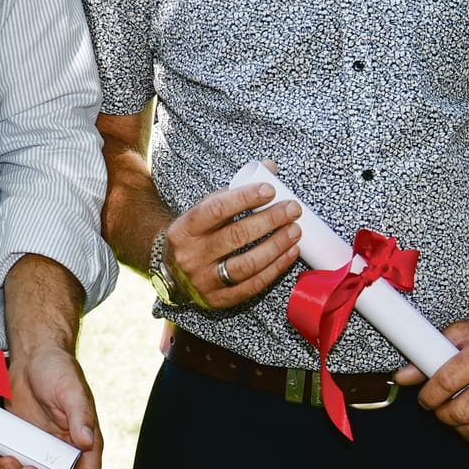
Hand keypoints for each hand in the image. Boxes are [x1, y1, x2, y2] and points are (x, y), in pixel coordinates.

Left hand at [0, 344, 102, 468]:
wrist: (31, 358)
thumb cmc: (58, 369)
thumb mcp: (71, 390)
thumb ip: (82, 416)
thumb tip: (88, 442)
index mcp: (87, 444)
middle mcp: (67, 455)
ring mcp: (44, 456)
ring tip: (8, 463)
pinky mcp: (24, 451)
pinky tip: (1, 461)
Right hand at [163, 176, 301, 311]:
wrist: (173, 276)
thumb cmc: (196, 237)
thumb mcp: (203, 212)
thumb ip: (234, 192)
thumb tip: (270, 168)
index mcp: (184, 229)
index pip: (216, 210)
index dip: (245, 198)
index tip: (270, 189)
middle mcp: (191, 256)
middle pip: (235, 236)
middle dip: (269, 220)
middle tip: (292, 209)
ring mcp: (204, 281)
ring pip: (247, 264)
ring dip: (276, 246)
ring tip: (295, 230)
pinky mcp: (220, 300)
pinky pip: (253, 285)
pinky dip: (276, 268)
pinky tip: (290, 252)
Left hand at [392, 305, 468, 449]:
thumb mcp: (462, 333)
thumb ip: (430, 353)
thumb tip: (402, 377)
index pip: (447, 382)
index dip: (429, 396)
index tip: (425, 399)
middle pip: (462, 411)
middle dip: (442, 414)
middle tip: (440, 408)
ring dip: (460, 428)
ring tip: (457, 416)